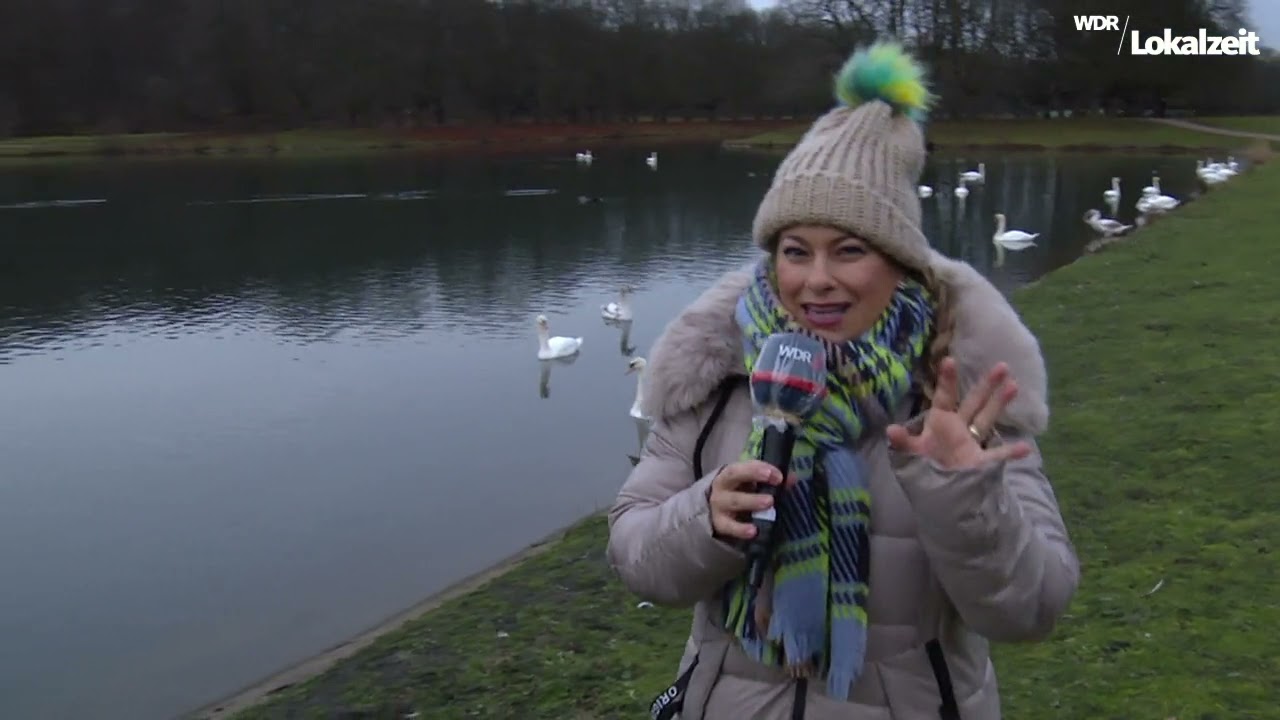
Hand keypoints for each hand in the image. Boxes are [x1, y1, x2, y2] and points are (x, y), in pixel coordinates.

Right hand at [708, 461, 795, 540]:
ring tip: (769, 503)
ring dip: (752, 501)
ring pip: (734, 501)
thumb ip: (771, 480)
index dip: (759, 468)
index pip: (744, 464)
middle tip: (774, 481)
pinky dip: (741, 529)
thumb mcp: (752, 484)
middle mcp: (722, 486)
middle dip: (754, 475)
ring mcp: (719, 506)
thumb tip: (792, 479)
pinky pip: (730, 527)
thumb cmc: (739, 493)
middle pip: (734, 476)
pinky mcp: (720, 524)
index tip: (778, 475)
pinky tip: (753, 531)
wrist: (715, 512)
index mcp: (730, 473)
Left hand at [886, 357, 1031, 469]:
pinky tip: (1026, 448)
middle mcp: (958, 428)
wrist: (937, 492)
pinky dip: (1011, 453)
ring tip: (1014, 385)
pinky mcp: (982, 461)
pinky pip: (999, 456)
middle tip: (1002, 366)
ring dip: (1000, 404)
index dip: (946, 380)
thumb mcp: (912, 454)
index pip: (944, 397)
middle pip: (974, 402)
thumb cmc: (923, 468)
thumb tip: (890, 430)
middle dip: (986, 385)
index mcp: (940, 422)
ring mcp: (972, 443)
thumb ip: (904, 442)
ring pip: (988, 419)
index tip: (949, 360)